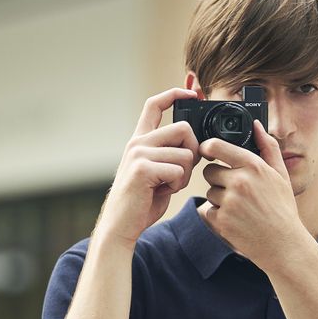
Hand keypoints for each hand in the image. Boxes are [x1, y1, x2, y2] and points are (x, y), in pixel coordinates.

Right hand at [95, 88, 200, 247]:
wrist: (120, 225)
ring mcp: (138, 154)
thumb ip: (170, 154)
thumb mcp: (156, 171)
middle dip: (193, 151)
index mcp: (139, 140)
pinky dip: (177, 185)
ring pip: (185, 153)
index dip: (174, 93)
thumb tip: (196, 147)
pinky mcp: (143, 169)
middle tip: (181, 172)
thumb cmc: (141, 202)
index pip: (154, 105)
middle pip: (183, 128)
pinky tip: (162, 192)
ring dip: (185, 174)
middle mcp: (137, 142)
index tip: (191, 93)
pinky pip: (178, 170)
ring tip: (167, 186)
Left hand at [198, 119, 308, 270]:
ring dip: (219, 198)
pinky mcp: (221, 220)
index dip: (207, 147)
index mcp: (254, 166)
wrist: (283, 244)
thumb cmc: (283, 208)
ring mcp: (229, 202)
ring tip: (241, 207)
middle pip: (209, 171)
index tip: (207, 150)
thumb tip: (257, 126)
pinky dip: (218, 215)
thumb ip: (268, 147)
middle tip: (236, 190)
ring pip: (209, 191)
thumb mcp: (281, 175)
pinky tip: (236, 219)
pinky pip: (208, 210)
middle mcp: (239, 182)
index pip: (216, 146)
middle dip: (218, 179)